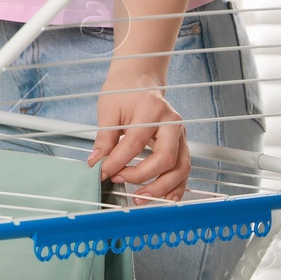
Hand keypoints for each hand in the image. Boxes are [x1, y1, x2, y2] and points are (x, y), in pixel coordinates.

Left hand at [86, 73, 190, 201]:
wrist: (140, 80)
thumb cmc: (123, 92)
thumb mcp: (108, 109)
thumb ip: (104, 138)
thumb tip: (96, 162)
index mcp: (152, 111)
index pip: (136, 143)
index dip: (119, 161)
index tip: (103, 172)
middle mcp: (172, 123)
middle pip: (165, 158)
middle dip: (142, 177)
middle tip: (119, 182)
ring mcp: (181, 134)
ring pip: (180, 168)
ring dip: (161, 188)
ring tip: (140, 198)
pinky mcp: (182, 144)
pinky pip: (184, 169)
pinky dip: (176, 186)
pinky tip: (164, 198)